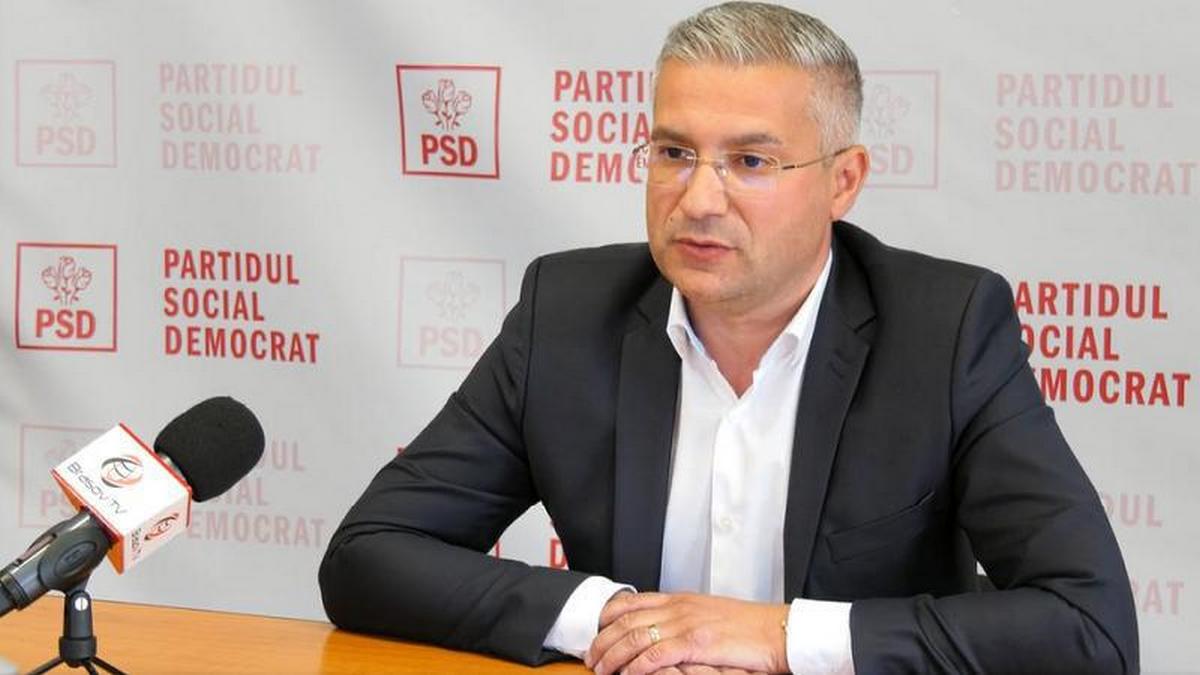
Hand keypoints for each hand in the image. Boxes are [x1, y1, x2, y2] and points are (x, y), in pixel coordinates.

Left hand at [584, 592, 788, 674]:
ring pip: (635, 636)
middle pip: (626, 620)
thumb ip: (682, 617)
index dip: (607, 617)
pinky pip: (657, 653)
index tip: (595, 631)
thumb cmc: (748, 627)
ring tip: (601, 669)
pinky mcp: (697, 643)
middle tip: (590, 657)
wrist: (777, 630)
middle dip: (602, 640)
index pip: (631, 601)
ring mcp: (687, 624)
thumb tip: (660, 627)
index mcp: (680, 599)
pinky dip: (637, 664)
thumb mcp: (708, 614)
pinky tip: (628, 673)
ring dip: (613, 655)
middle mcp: (679, 608)